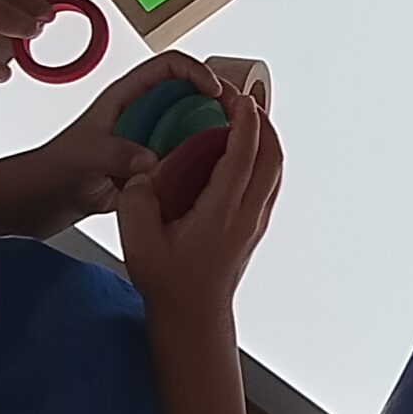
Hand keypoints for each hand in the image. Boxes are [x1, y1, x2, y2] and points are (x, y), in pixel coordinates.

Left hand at [26, 52, 224, 224]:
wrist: (31, 204)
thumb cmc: (48, 172)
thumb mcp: (84, 157)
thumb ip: (117, 153)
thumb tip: (153, 160)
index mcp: (124, 98)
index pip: (170, 66)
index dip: (198, 72)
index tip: (216, 93)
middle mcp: (138, 116)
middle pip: (189, 96)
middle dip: (215, 105)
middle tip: (237, 124)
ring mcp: (142, 143)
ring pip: (188, 130)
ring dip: (209, 138)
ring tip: (228, 154)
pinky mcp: (144, 170)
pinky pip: (179, 163)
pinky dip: (195, 168)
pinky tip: (205, 182)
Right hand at [115, 91, 284, 318]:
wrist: (194, 316)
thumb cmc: (168, 283)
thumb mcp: (138, 240)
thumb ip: (136, 199)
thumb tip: (144, 170)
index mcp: (222, 213)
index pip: (244, 156)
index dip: (244, 122)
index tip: (235, 97)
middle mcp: (248, 215)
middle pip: (273, 157)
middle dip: (262, 122)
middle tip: (241, 100)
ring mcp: (256, 221)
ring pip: (276, 169)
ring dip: (266, 139)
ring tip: (244, 119)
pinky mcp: (255, 227)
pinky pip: (269, 182)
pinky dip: (263, 158)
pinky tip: (241, 153)